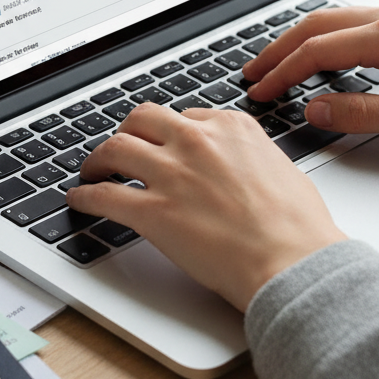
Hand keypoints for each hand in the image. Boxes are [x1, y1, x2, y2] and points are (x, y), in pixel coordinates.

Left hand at [67, 104, 345, 311]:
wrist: (294, 261)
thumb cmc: (298, 226)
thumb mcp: (280, 168)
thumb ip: (249, 157)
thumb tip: (239, 166)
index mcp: (231, 128)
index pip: (185, 117)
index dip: (168, 132)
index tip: (162, 143)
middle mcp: (197, 142)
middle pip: (142, 119)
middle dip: (128, 132)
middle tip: (121, 148)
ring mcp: (172, 174)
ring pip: (116, 148)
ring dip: (98, 159)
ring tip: (93, 170)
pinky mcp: (153, 211)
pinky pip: (105, 195)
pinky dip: (86, 195)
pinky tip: (80, 199)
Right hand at [243, 4, 378, 145]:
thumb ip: (361, 113)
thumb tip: (315, 109)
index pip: (316, 51)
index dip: (282, 73)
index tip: (260, 92)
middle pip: (316, 24)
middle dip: (277, 48)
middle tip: (250, 73)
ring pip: (332, 18)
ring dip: (297, 39)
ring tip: (273, 62)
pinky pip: (352, 22)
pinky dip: (322, 36)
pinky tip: (317, 54)